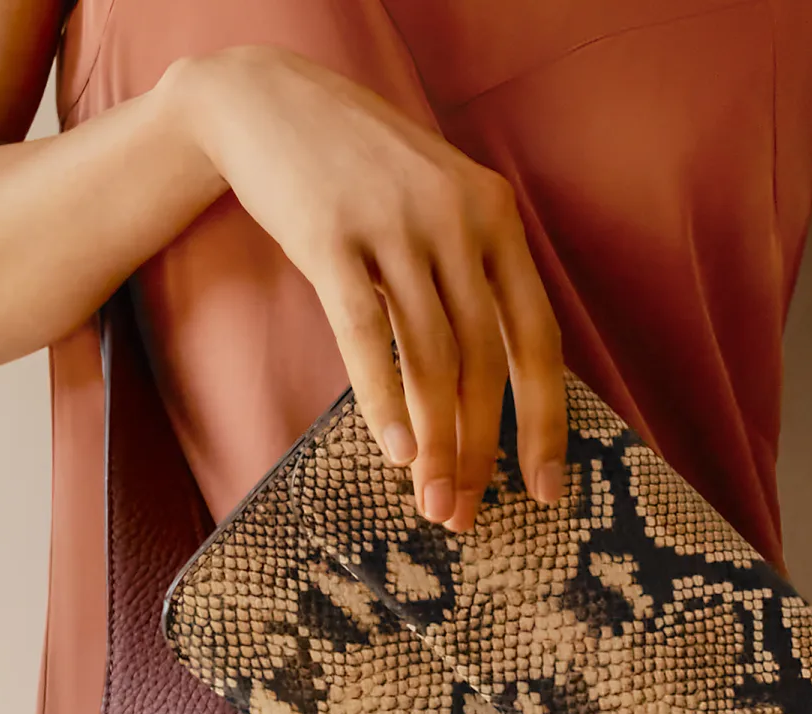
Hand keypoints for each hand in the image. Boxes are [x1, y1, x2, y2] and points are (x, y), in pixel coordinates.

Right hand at [165, 45, 566, 530]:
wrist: (264, 103)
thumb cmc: (352, 168)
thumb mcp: (432, 201)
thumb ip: (467, 271)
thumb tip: (489, 381)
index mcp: (495, 216)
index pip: (535, 338)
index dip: (544, 421)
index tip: (547, 488)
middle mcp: (456, 219)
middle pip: (484, 359)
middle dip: (480, 448)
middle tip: (466, 513)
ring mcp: (394, 226)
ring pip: (430, 358)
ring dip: (433, 441)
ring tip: (429, 501)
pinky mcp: (330, 237)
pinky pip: (366, 333)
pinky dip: (382, 399)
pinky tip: (391, 450)